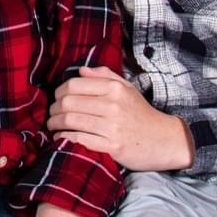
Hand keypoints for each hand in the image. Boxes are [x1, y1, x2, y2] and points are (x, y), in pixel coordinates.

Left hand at [48, 66, 193, 170]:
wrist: (165, 140)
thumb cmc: (141, 113)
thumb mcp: (127, 89)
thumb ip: (104, 76)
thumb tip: (81, 70)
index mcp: (114, 88)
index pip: (74, 85)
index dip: (59, 92)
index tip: (57, 98)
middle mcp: (113, 105)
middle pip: (68, 102)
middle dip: (54, 109)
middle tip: (52, 114)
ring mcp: (113, 126)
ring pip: (70, 120)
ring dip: (55, 124)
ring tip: (53, 125)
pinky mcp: (112, 146)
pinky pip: (79, 139)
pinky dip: (64, 138)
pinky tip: (61, 137)